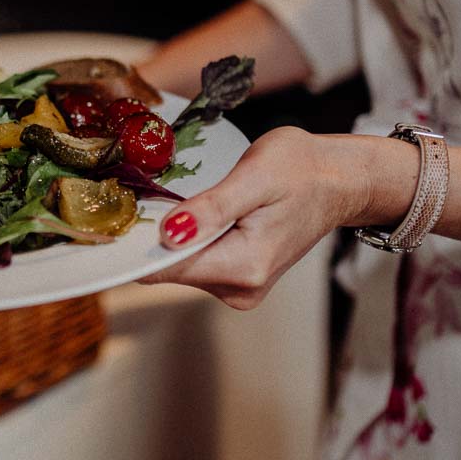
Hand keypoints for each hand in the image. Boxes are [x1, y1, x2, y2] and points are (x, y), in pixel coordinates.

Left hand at [143, 128, 393, 309]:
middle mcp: (241, 289)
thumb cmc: (304, 170)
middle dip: (156, 238)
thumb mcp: (256, 176)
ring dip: (175, 237)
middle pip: (171, 270)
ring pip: (182, 266)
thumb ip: (213, 208)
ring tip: (189, 201)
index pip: (168, 268)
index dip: (138, 245)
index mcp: (245, 267)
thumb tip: (170, 232)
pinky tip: (201, 215)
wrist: (340, 181)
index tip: (120, 219)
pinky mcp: (239, 279)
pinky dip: (191, 240)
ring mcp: (240, 288)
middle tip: (153, 196)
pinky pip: (197, 263)